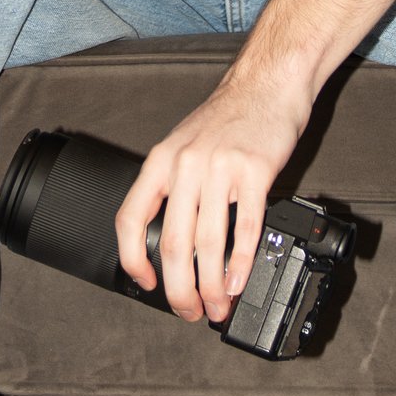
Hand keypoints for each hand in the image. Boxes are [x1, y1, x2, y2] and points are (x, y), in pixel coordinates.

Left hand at [116, 67, 310, 322]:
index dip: (133, 261)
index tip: (147, 284)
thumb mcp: (183, 147)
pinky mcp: (255, 172)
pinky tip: (238, 282)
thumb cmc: (227, 118)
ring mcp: (219, 168)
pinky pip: (245, 228)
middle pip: (172, 243)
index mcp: (160, 162)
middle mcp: (184, 165)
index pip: (130, 219)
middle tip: (188, 311)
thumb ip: (174, 188)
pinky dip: (240, 263)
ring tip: (216, 306)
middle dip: (179, 289)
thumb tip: (174, 245)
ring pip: (207, 243)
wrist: (265, 85)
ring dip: (211, 286)